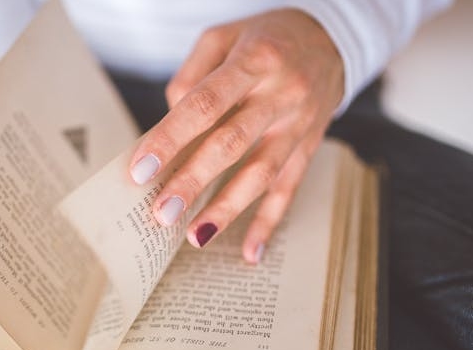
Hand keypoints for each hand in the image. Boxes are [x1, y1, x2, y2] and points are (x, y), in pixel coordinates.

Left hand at [128, 9, 343, 262]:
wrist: (332, 37)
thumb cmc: (266, 38)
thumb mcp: (224, 37)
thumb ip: (192, 77)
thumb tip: (170, 126)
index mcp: (254, 62)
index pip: (205, 104)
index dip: (171, 137)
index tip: (141, 168)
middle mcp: (280, 94)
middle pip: (232, 143)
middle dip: (194, 181)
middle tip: (162, 212)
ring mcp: (299, 124)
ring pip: (262, 173)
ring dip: (228, 208)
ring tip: (196, 236)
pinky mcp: (309, 145)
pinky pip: (290, 188)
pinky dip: (270, 222)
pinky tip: (251, 252)